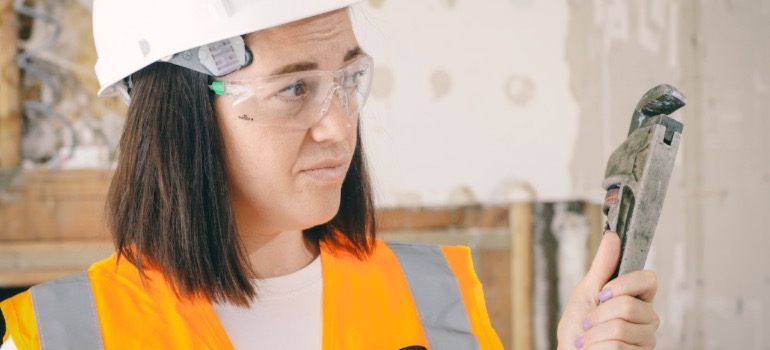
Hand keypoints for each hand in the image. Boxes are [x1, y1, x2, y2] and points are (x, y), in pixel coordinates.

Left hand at [557, 231, 659, 348]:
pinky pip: (617, 347)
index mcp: (637, 297)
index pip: (649, 279)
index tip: (602, 293)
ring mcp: (646, 340)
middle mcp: (647, 318)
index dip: (623, 285)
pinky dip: (596, 347)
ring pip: (620, 328)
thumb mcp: (586, 292)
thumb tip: (613, 236)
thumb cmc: (577, 327)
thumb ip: (602, 266)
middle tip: (588, 322)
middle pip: (628, 305)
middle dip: (598, 314)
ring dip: (594, 334)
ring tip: (590, 339)